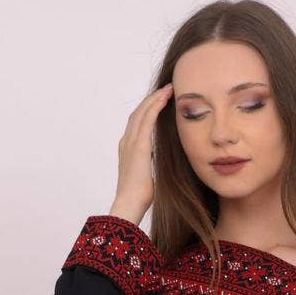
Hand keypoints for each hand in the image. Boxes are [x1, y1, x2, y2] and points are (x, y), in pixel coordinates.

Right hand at [109, 82, 172, 224]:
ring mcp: (131, 143)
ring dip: (155, 98)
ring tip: (168, 90)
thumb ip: (151, 165)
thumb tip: (162, 164)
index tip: (161, 102)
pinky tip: (165, 99)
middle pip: (138, 113)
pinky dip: (155, 107)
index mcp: (128, 149)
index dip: (149, 109)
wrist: (129, 204)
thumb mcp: (147, 175)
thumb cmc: (139, 197)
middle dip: (152, 99)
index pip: (137, 123)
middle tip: (167, 90)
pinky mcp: (138, 146)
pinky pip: (147, 120)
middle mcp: (126, 142)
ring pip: (142, 112)